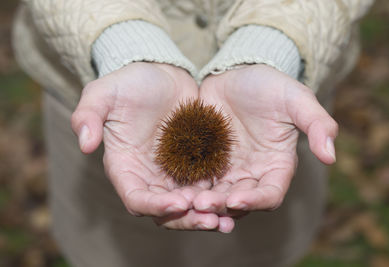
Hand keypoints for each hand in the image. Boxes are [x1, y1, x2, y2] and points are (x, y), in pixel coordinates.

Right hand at [71, 63, 233, 232]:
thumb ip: (87, 115)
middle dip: (187, 219)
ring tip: (228, 218)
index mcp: (125, 167)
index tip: (179, 203)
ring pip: (189, 205)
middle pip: (165, 211)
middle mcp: (148, 176)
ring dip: (206, 214)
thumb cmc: (129, 83)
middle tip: (212, 220)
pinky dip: (218, 196)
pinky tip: (238, 198)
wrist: (160, 73)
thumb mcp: (104, 92)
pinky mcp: (195, 164)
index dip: (154, 206)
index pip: (136, 198)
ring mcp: (173, 173)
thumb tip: (84, 145)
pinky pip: (207, 187)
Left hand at [193, 64, 337, 214]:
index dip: (255, 200)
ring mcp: (227, 170)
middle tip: (201, 204)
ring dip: (202, 204)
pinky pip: (196, 181)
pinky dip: (187, 189)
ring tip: (185, 202)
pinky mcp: (205, 162)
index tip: (236, 199)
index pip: (270, 194)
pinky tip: (173, 191)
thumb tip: (331, 157)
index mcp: (277, 165)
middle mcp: (252, 174)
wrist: (238, 73)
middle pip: (239, 201)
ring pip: (216, 196)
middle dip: (222, 206)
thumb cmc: (270, 85)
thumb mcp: (296, 99)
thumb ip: (318, 124)